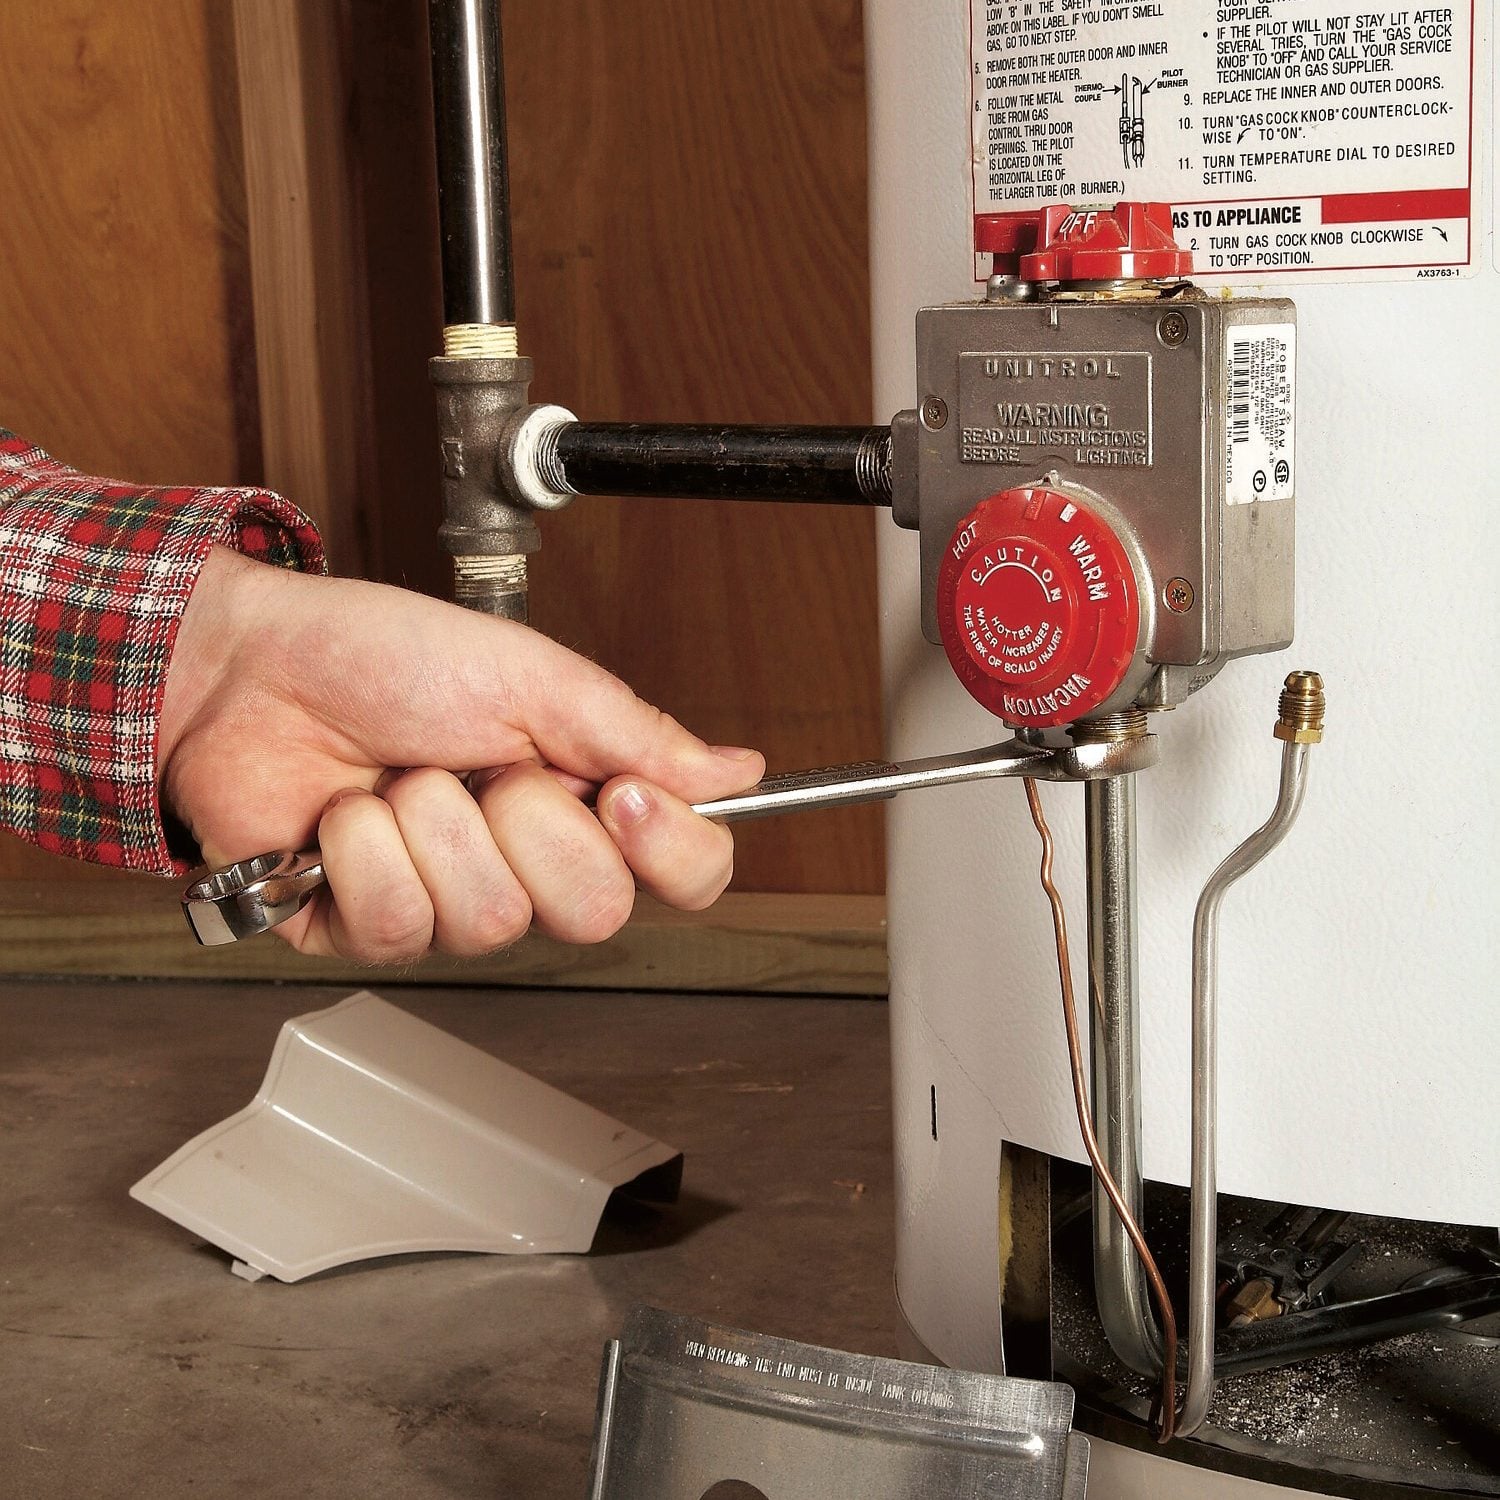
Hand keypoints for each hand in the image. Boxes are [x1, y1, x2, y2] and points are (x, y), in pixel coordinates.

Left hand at [158, 548, 764, 961]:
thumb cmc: (385, 656)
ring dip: (437, 826)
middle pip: (597, 912)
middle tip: (488, 768)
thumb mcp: (530, 675)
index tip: (624, 797)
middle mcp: (529, 860)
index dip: (674, 852)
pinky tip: (348, 815)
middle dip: (533, 826)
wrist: (253, 668)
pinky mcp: (373, 927)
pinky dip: (368, 852)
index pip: (686, 872)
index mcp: (584, 796)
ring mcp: (452, 899)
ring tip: (402, 776)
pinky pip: (402, 927)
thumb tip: (739, 770)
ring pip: (494, 920)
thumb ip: (636, 732)